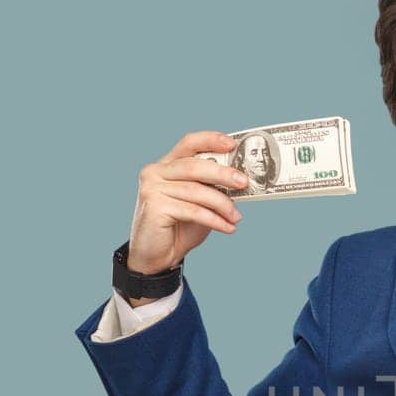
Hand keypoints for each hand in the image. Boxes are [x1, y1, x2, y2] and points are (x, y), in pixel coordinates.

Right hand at [127, 130, 249, 274]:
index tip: (232, 144)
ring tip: (236, 217)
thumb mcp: (199, 203)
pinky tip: (228, 227)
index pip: (189, 143)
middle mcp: (155, 172)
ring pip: (196, 191)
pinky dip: (215, 220)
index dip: (210, 140)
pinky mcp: (155, 207)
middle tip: (244, 182)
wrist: (156, 255)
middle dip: (223, 173)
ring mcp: (152, 188)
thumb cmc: (179, 227)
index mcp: (167, 165)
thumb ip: (211, 188)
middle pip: (194, 166)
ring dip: (222, 205)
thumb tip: (240, 180)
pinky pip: (193, 211)